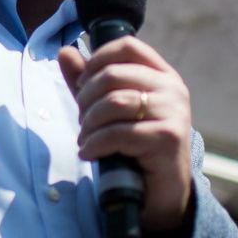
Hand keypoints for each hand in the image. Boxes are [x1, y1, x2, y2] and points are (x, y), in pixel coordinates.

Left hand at [58, 36, 193, 235]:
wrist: (160, 190)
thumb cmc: (134, 145)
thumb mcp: (107, 110)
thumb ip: (87, 81)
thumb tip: (64, 51)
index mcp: (161, 74)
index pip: (127, 46)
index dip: (97, 60)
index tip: (83, 84)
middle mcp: (172, 88)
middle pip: (113, 75)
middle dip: (86, 98)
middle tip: (81, 120)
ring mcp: (173, 112)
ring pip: (114, 103)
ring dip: (89, 123)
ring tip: (84, 139)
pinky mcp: (168, 138)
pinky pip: (119, 133)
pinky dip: (96, 143)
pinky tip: (89, 153)